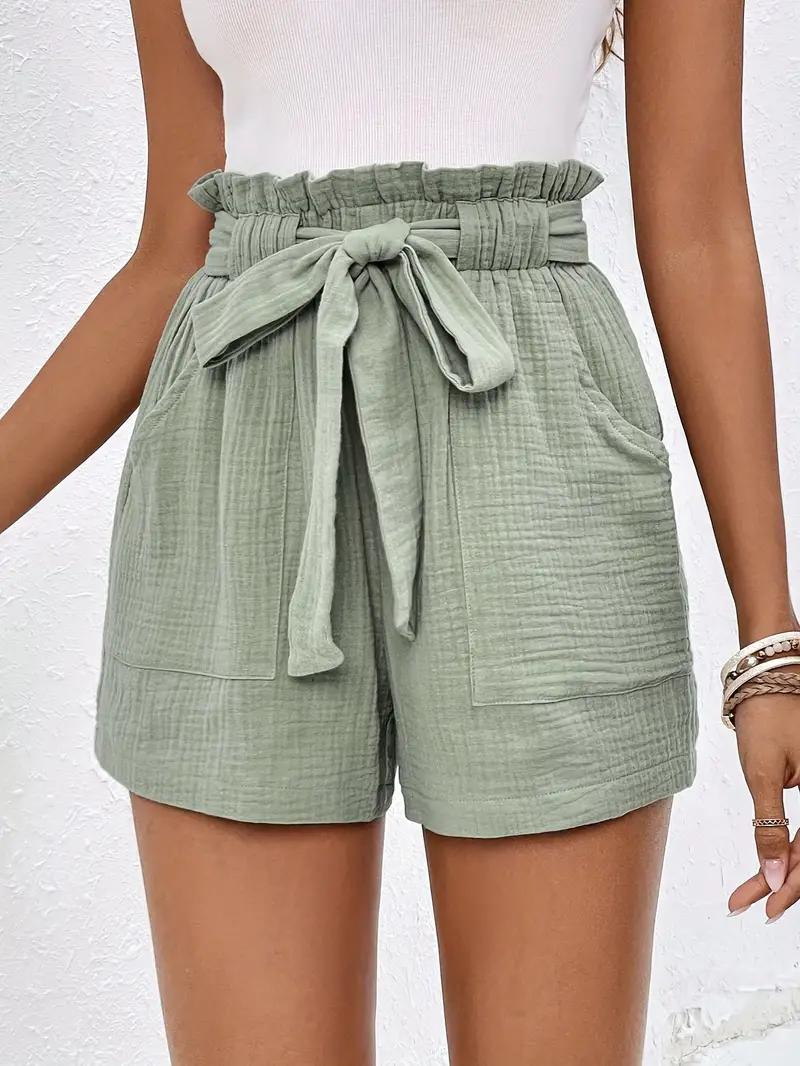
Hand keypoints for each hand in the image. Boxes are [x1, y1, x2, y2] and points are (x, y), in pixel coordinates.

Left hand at [727, 691, 799, 920]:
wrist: (770, 676)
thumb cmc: (767, 717)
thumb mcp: (762, 773)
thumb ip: (770, 826)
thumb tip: (774, 876)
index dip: (791, 887)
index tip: (765, 908)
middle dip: (782, 883)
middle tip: (748, 906)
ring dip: (783, 869)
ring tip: (749, 894)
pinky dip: (786, 847)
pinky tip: (768, 866)